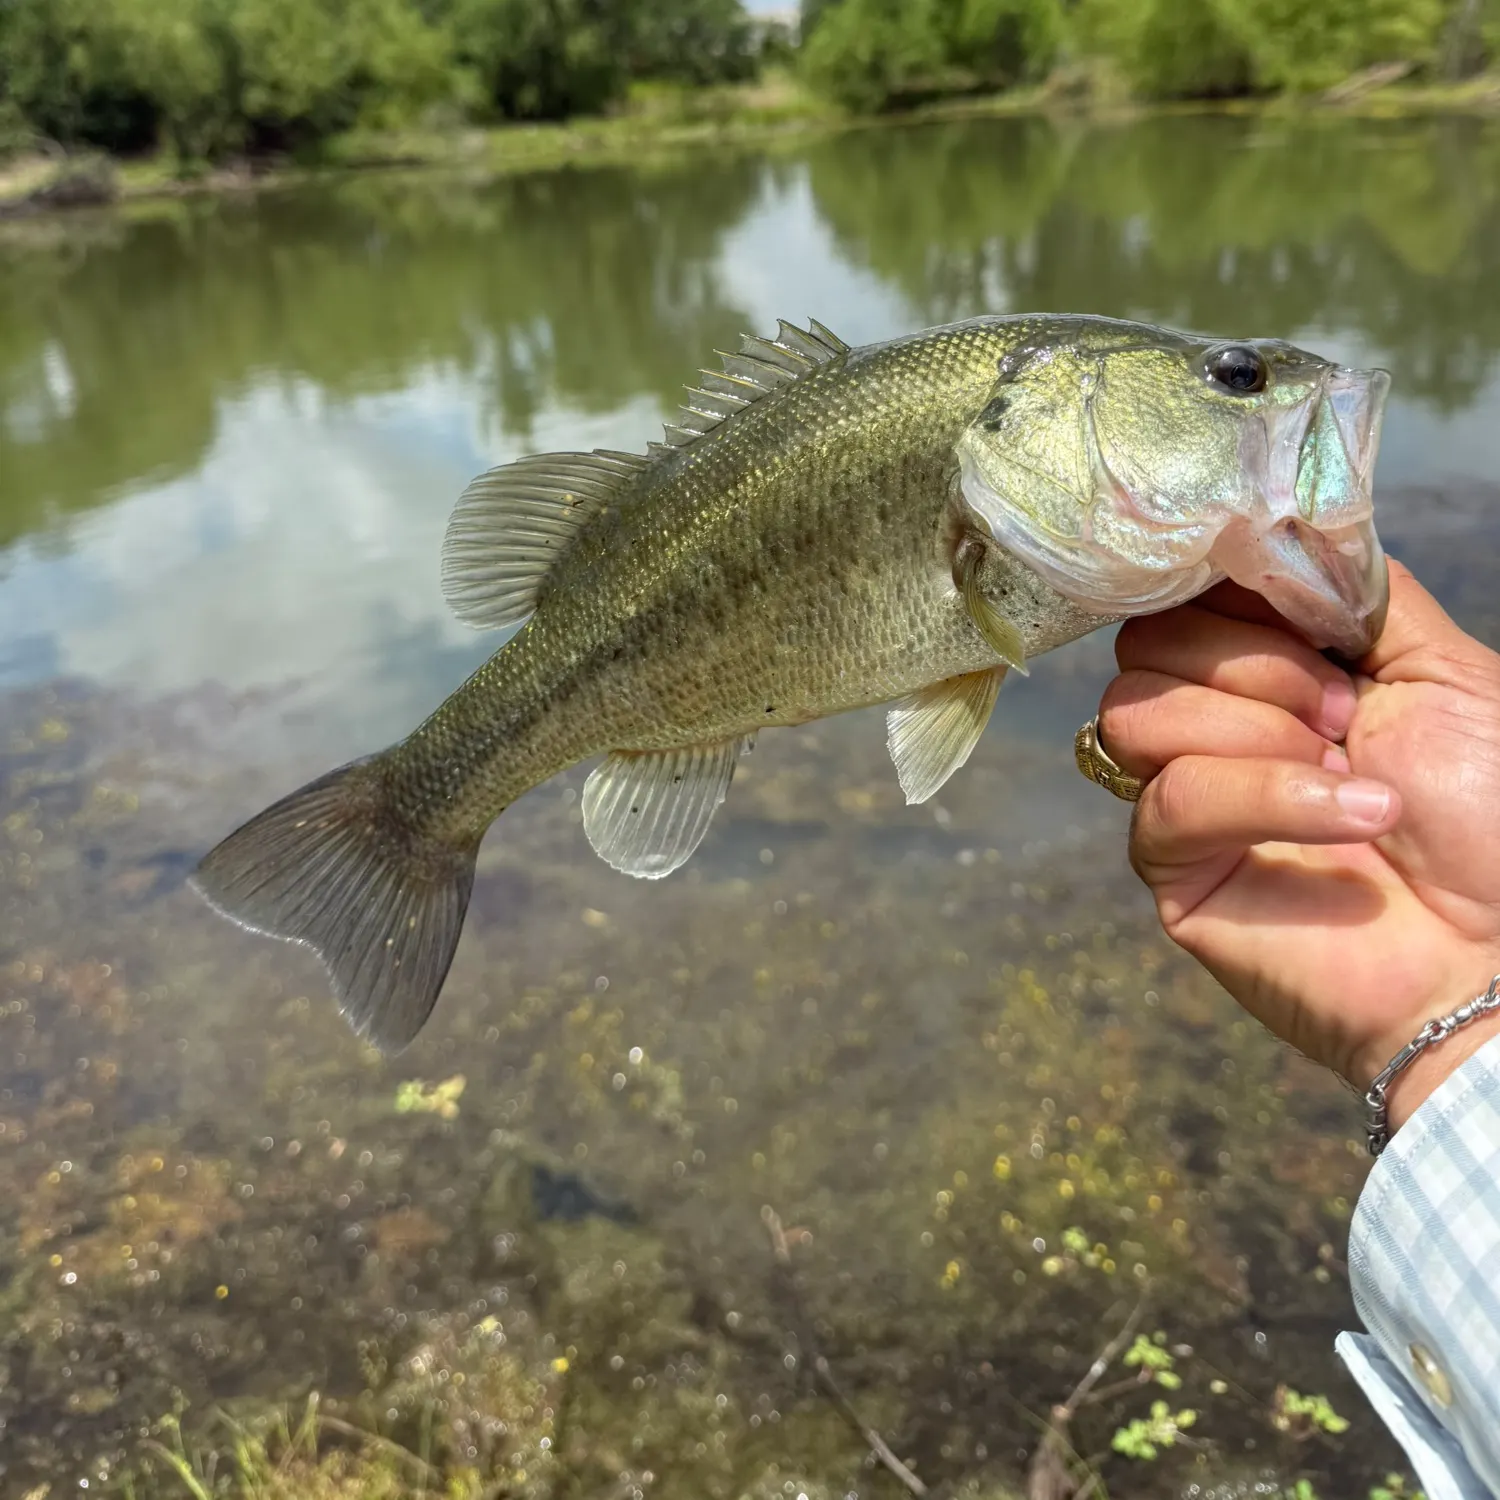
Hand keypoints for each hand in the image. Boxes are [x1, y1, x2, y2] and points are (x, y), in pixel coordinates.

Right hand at [1097, 560, 1499, 1133]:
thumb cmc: (1491, 814)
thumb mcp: (1441, 667)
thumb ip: (1358, 592)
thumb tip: (1276, 531)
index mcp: (1267, 671)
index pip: (1186, 596)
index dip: (1230, 589)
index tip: (1308, 618)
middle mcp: (1214, 726)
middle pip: (1144, 645)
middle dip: (1253, 665)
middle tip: (1347, 715)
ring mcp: (1187, 798)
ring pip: (1134, 712)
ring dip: (1257, 731)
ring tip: (1351, 772)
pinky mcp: (1174, 869)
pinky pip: (1171, 797)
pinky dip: (1267, 795)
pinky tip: (1352, 818)